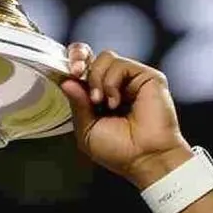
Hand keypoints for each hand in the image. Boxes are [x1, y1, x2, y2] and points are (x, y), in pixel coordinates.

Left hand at [60, 46, 192, 187]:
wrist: (144, 158)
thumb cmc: (119, 152)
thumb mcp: (87, 130)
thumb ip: (77, 105)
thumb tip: (66, 82)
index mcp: (98, 97)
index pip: (82, 69)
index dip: (72, 63)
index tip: (67, 73)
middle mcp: (114, 85)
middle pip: (92, 55)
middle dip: (78, 58)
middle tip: (76, 73)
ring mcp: (130, 79)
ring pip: (105, 57)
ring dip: (96, 79)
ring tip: (101, 102)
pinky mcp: (146, 76)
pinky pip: (120, 65)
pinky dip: (111, 83)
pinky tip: (116, 102)